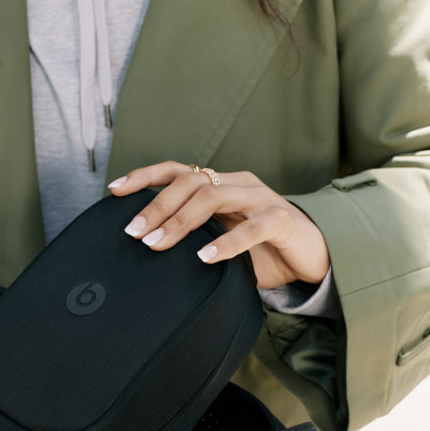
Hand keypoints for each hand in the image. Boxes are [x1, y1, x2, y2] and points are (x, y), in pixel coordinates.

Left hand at [108, 161, 329, 288]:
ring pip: (215, 197)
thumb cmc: (263, 250)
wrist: (314, 258)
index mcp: (222, 185)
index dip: (145, 176)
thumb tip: (150, 250)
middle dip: (157, 205)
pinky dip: (227, 242)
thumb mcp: (222, 241)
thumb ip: (196, 238)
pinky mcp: (282, 221)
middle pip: (191, 181)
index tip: (115, 190)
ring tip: (158, 243)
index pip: (178, 172)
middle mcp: (239, 184)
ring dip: (182, 221)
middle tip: (134, 232)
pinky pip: (253, 227)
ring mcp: (261, 199)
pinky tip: (205, 257)